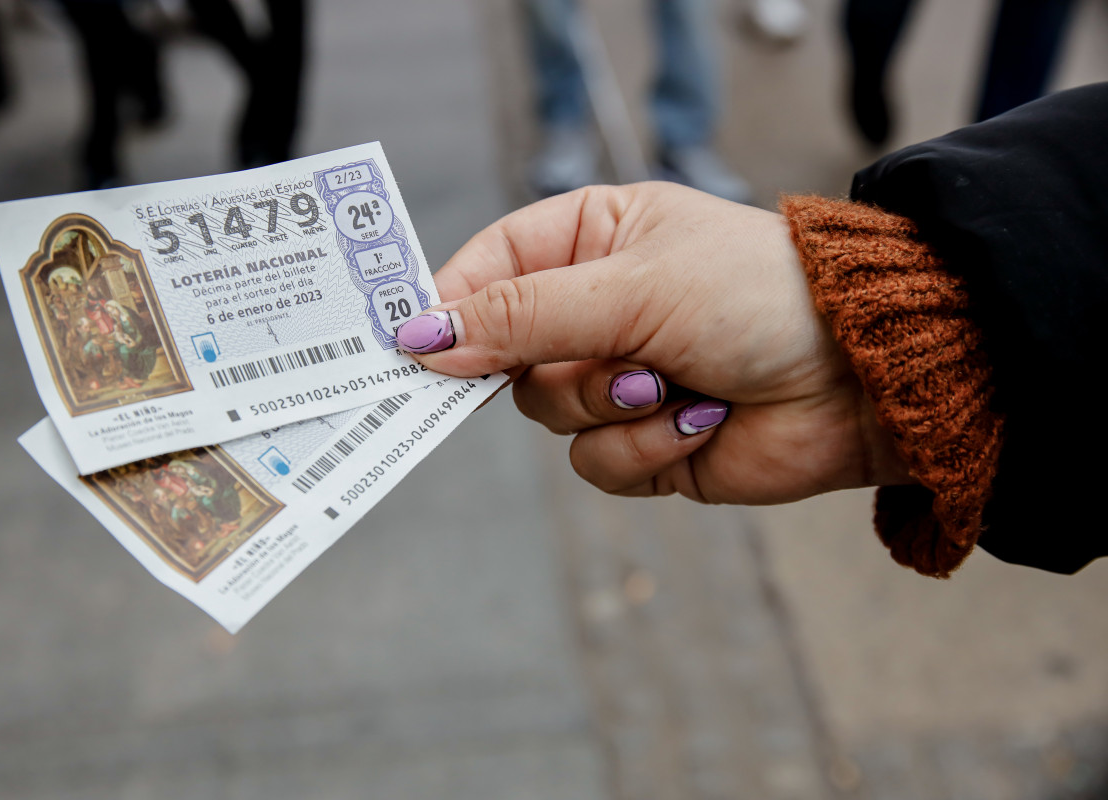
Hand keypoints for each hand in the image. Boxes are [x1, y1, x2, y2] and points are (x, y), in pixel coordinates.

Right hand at [398, 183, 911, 503]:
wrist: (863, 375)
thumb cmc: (758, 295)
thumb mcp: (630, 288)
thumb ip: (522, 316)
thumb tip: (423, 335)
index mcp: (588, 241)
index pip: (486, 271)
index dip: (449, 309)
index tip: (412, 344)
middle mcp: (596, 310)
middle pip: (508, 359)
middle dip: (563, 369)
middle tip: (614, 361)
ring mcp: (619, 380)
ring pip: (550, 419)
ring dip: (613, 409)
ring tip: (677, 384)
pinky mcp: (646, 443)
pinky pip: (598, 464)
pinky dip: (647, 449)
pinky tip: (702, 420)